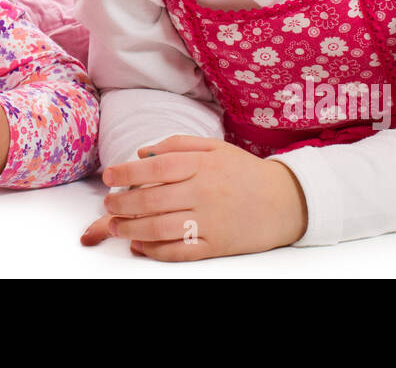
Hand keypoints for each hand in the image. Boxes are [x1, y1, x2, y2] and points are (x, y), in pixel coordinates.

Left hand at [80, 135, 308, 260]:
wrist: (287, 201)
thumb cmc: (245, 172)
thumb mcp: (215, 147)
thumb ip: (177, 144)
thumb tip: (142, 152)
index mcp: (202, 165)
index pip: (154, 168)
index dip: (126, 172)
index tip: (108, 176)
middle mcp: (204, 193)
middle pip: (151, 200)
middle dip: (122, 204)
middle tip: (108, 204)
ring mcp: (210, 222)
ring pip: (159, 228)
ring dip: (130, 228)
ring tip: (115, 225)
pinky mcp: (216, 246)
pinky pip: (179, 251)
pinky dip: (154, 250)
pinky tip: (139, 244)